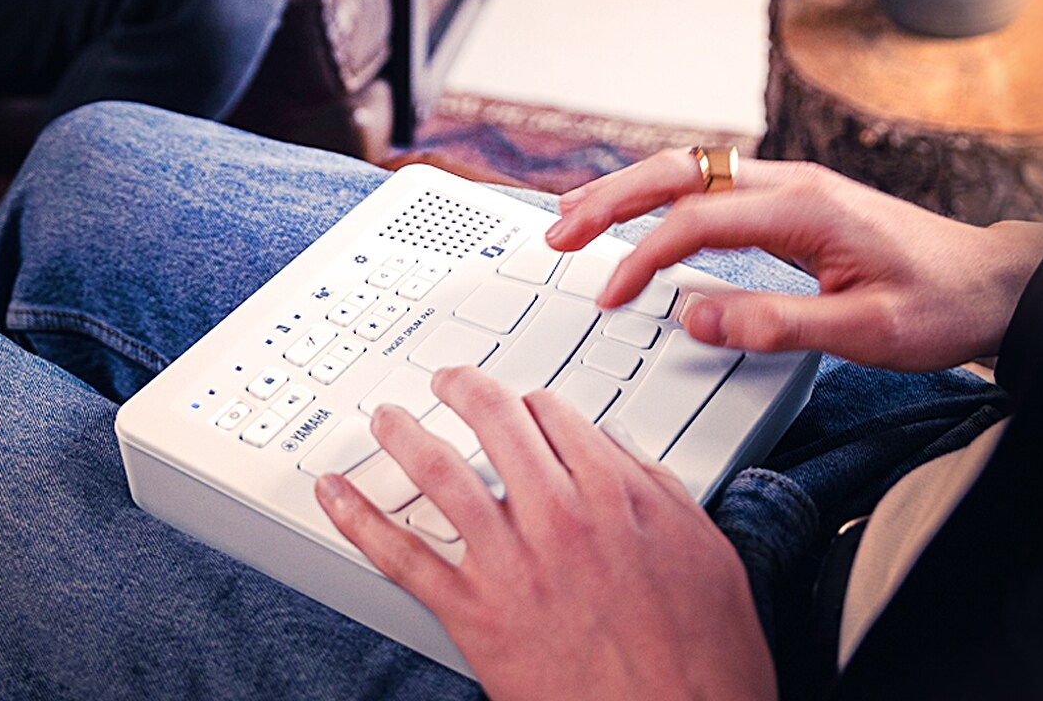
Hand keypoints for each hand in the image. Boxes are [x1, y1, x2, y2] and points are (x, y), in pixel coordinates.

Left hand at [318, 368, 773, 700]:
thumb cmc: (703, 660)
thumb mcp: (708, 557)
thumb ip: (660, 495)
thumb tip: (624, 455)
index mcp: (617, 496)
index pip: (555, 418)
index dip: (531, 404)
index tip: (520, 404)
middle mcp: (558, 517)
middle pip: (494, 424)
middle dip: (462, 390)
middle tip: (446, 382)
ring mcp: (510, 563)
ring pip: (439, 474)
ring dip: (403, 434)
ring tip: (386, 418)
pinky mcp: (473, 613)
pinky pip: (401, 556)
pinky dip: (358, 519)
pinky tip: (334, 494)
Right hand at [546, 150, 1042, 371]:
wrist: (999, 282)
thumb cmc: (943, 305)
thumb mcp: (866, 330)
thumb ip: (776, 323)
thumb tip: (694, 317)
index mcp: (806, 207)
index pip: (696, 220)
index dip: (642, 257)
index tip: (610, 296)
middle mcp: (792, 184)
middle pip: (677, 172)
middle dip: (608, 198)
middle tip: (556, 231)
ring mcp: (791, 187)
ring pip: (688, 170)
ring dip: (626, 189)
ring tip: (573, 215)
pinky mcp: (792, 202)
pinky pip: (708, 184)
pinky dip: (658, 194)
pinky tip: (635, 214)